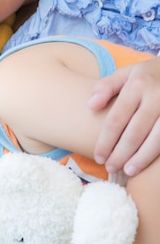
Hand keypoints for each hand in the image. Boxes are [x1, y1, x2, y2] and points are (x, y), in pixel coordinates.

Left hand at [89, 57, 159, 175]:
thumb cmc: (150, 74)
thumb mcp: (128, 72)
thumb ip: (106, 86)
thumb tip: (91, 105)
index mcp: (138, 85)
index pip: (116, 120)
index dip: (105, 142)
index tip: (98, 157)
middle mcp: (157, 97)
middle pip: (134, 133)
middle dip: (120, 154)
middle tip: (110, 168)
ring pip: (156, 140)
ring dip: (141, 158)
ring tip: (128, 170)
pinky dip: (157, 153)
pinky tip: (147, 163)